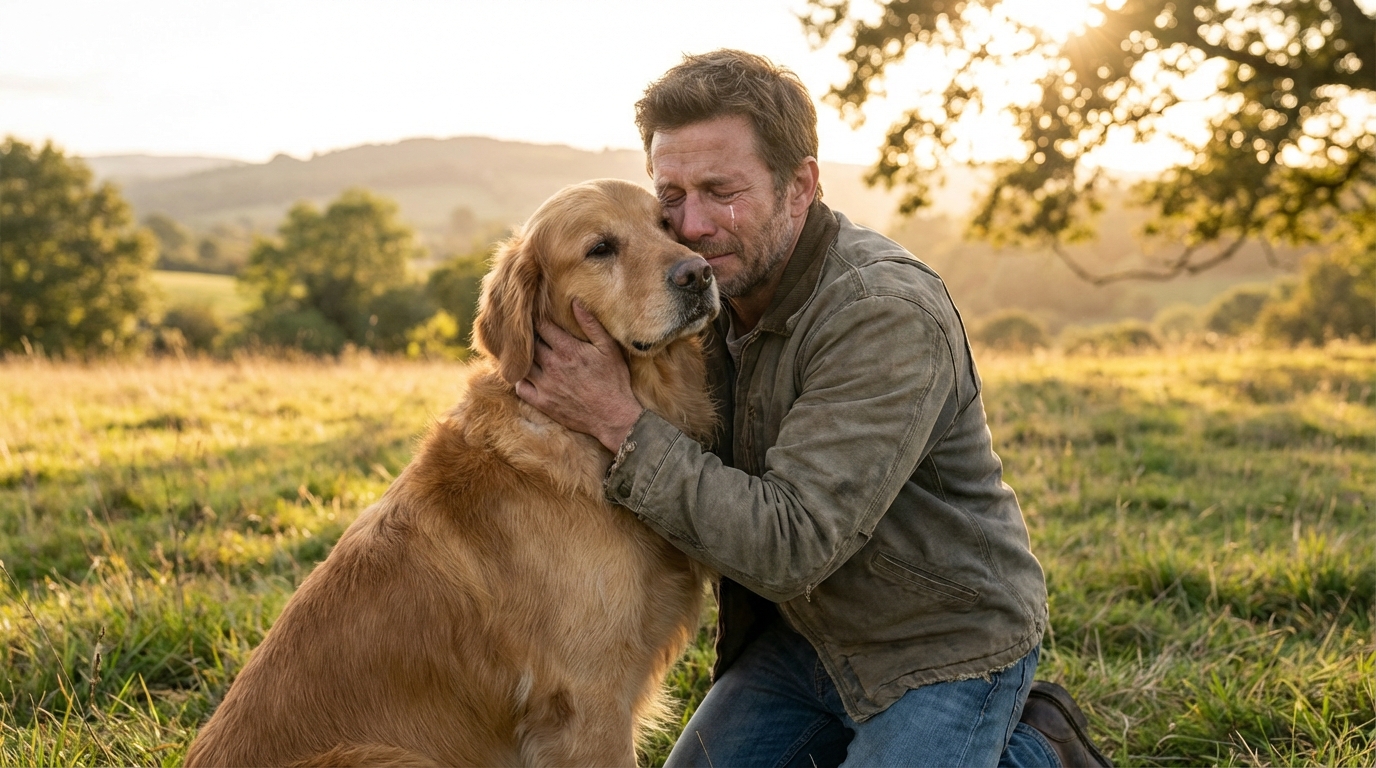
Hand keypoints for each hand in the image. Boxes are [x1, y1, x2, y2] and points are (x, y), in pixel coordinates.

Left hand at [515, 300, 644, 451]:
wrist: (614, 417)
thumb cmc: (614, 381)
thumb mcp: (609, 349)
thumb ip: (591, 325)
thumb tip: (575, 302)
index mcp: (568, 349)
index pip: (541, 326)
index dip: (538, 320)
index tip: (538, 318)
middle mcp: (552, 365)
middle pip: (529, 344)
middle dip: (528, 337)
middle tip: (529, 334)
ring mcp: (545, 385)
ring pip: (522, 364)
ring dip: (523, 357)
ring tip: (527, 354)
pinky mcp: (542, 402)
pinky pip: (520, 387)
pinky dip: (520, 380)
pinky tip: (528, 376)